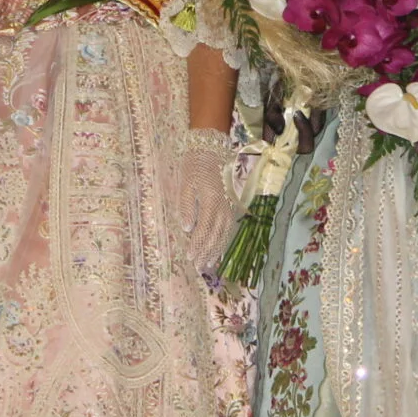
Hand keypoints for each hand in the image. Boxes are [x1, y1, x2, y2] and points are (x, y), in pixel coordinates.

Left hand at [172, 126, 246, 276]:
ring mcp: (229, 206)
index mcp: (211, 201)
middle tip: (199, 266)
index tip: (190, 258)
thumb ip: (187, 206)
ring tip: (210, 262)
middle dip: (207, 252)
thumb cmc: (195, 166)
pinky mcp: (231, 204)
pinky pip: (229, 226)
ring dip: (217, 249)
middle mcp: (223, 206)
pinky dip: (225, 239)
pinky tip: (220, 247)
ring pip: (225, 233)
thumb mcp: (186, 184)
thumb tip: (187, 228)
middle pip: (216, 235)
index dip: (197, 245)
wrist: (212, 150)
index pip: (204, 230)